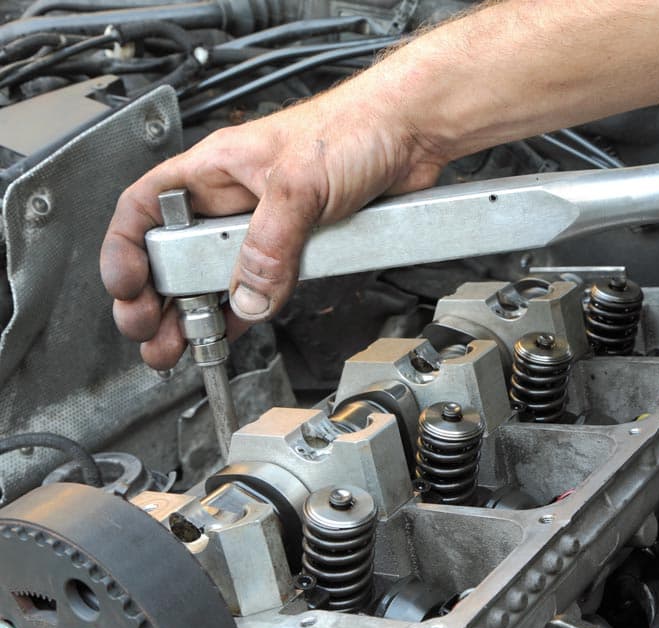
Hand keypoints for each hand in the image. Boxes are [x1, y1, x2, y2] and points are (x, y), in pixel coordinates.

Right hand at [101, 75, 445, 369]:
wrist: (412, 135)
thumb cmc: (356, 127)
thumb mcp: (299, 184)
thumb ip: (270, 244)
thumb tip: (247, 297)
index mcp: (216, 169)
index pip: (146, 207)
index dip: (126, 248)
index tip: (126, 287)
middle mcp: (235, 199)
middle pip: (177, 253)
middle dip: (158, 297)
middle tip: (149, 334)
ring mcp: (267, 226)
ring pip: (218, 276)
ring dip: (197, 314)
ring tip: (178, 347)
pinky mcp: (300, 246)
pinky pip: (263, 285)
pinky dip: (246, 311)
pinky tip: (229, 334)